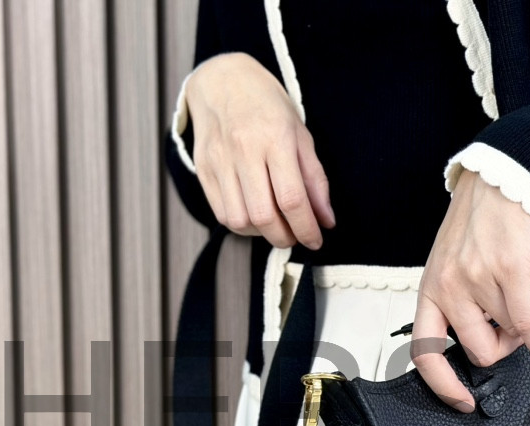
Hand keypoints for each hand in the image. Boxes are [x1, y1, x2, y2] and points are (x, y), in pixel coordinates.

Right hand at [185, 52, 334, 248]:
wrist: (223, 80)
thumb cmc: (268, 107)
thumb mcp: (301, 135)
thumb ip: (315, 180)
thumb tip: (326, 220)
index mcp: (275, 138)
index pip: (292, 199)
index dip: (306, 228)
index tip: (315, 240)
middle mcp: (244, 150)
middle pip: (264, 216)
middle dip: (285, 237)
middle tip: (296, 236)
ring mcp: (219, 161)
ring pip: (240, 220)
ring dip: (262, 233)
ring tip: (275, 224)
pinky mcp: (203, 169)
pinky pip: (222, 214)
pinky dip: (243, 225)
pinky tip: (255, 216)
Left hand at [412, 170, 529, 411]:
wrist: (499, 182)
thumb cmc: (475, 225)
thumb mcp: (451, 268)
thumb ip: (464, 306)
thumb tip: (494, 342)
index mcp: (430, 292)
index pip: (426, 353)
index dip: (443, 385)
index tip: (461, 400)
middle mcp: (449, 288)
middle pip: (478, 351)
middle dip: (502, 350)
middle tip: (514, 337)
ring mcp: (477, 280)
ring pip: (509, 333)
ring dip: (528, 327)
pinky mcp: (508, 271)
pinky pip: (528, 321)